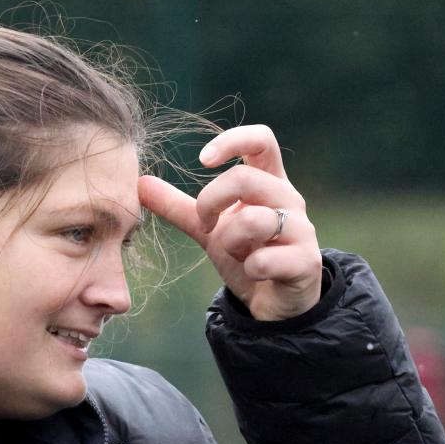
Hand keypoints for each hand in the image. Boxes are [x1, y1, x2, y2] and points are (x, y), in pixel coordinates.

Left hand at [139, 125, 322, 320]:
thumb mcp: (208, 229)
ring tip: (236, 255)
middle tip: (204, 225)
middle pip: (246, 179)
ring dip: (230, 241)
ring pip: (255, 220)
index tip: (203, 160)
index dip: (232, 141)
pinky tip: (253, 273)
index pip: (262, 140)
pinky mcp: (305, 263)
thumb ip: (178, 207)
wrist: (273, 303)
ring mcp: (301, 230)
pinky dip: (250, 268)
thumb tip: (139, 184)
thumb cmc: (245, 255)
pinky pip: (267, 259)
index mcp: (268, 182)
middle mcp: (289, 200)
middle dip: (211, 202)